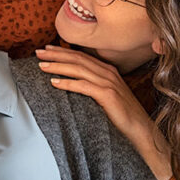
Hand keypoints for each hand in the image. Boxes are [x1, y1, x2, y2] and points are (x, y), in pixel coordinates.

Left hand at [36, 45, 171, 179]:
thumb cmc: (122, 116)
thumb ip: (93, 87)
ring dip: (58, 66)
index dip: (62, 51)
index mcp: (107, 71)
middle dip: (56, 54)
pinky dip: (67, 83)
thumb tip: (71, 84)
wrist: (141, 130)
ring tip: (42, 66)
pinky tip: (54, 83)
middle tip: (38, 53)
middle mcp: (108, 73)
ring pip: (78, 69)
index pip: (81, 56)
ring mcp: (108, 83)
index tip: (47, 50)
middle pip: (77, 58)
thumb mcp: (106, 96)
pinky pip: (83, 86)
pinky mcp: (108, 95)